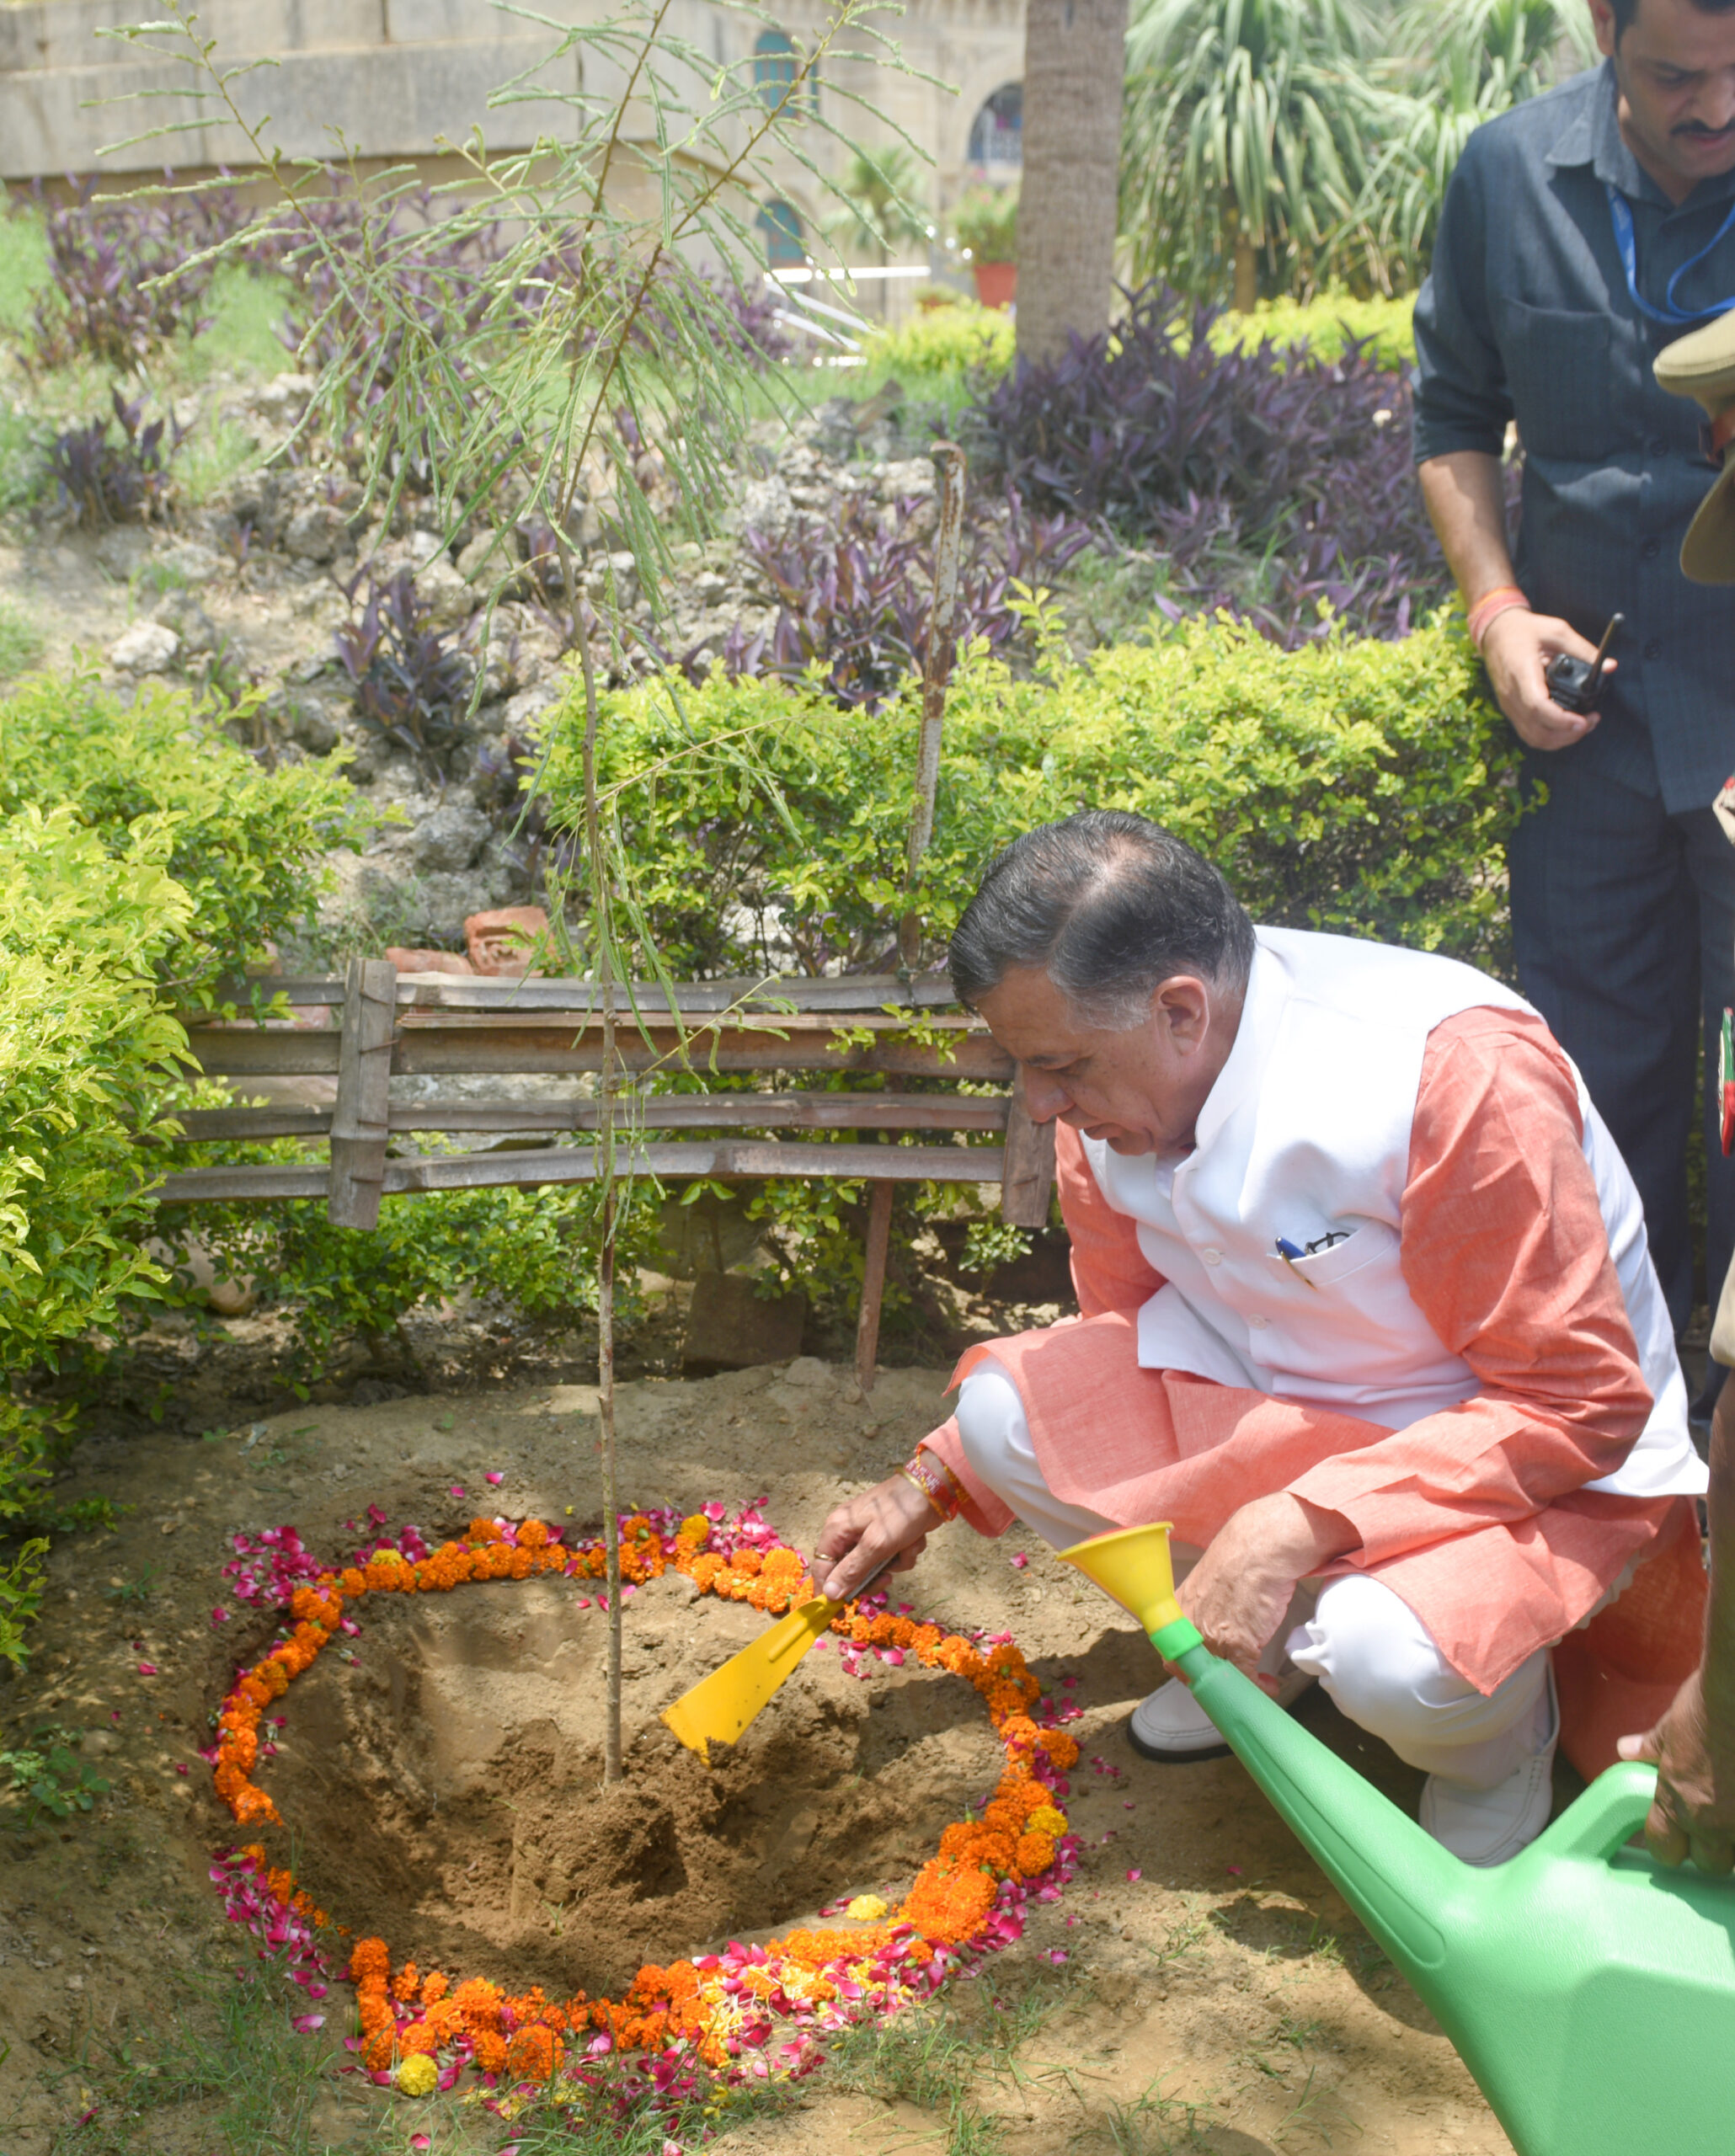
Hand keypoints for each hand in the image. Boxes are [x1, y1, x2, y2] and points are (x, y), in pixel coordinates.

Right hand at [810, 1472, 937, 1602]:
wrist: (933, 1490)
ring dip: (895, 1562)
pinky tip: (914, 1540)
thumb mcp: (876, 1545)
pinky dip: (905, 1553)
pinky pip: (891, 1558)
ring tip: (906, 1547)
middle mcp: (849, 1532)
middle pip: (850, 1571)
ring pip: (875, 1567)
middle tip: (888, 1578)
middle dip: (873, 1576)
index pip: (822, 1567)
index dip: (828, 1590)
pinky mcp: (888, 1536)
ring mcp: (870, 1535)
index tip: (837, 1612)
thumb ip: (852, 1571)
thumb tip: (829, 1594)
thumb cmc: (900, 1513)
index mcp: (837, 1529)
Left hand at [1173, 1494, 1353, 1691]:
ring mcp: (1213, 1637)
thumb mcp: (1211, 1581)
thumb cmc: (1243, 1557)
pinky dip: (1259, 1687)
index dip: (1187, 1665)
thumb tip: (1217, 1617)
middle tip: (1229, 1681)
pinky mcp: (1238, 1645)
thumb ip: (1206, 1602)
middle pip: (1189, 1669)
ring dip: (1238, 1686)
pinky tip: (1269, 1684)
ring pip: (1219, 1677)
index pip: (1170, 1649)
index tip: (1204, 1670)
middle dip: (1211, 1680)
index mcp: (1180, 1608)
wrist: (1261, 1547)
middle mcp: (1190, 1625)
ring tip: (1253, 1685)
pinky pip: (1245, 1679)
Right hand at [1481, 608, 1613, 752]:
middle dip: (1567, 734)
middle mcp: (1512, 694)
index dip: (1561, 720)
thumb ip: (1583, 650)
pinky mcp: (1511, 710)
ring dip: (1560, 739)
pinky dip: (1550, 737)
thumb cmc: (1526, 630)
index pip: (1538, 706)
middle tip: (1591, 722)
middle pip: (1536, 731)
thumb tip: (1610, 666)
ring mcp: (1509, 705)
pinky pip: (1529, 733)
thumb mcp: (1557, 631)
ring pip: (1533, 737)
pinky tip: (1566, 727)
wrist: (1496, 634)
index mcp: (1521, 673)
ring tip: (1582, 726)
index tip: (1583, 721)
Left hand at [1617, 1667, 1734, 1872]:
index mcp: (1676, 1800)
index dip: (1668, 1844)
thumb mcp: (1672, 1726)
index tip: (1674, 1835)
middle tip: (1712, 1826)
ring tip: (1731, 1812)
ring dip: (1734, 1841)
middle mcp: (1711, 1822)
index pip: (1663, 1847)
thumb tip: (1626, 1750)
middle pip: (1709, 1864)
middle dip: (1710, 1850)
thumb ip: (1652, 1747)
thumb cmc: (1708, 1706)